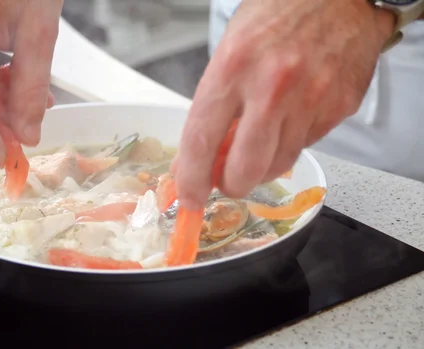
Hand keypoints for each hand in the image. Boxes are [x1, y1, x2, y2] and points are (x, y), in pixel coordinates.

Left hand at [173, 0, 394, 208]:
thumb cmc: (278, 15)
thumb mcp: (230, 51)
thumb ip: (214, 106)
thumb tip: (199, 156)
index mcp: (233, 67)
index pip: (201, 141)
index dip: (192, 179)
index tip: (190, 197)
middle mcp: (272, 85)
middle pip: (244, 169)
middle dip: (231, 185)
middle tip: (227, 180)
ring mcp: (310, 98)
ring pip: (278, 165)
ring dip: (261, 168)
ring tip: (256, 148)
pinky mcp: (338, 106)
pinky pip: (306, 146)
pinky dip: (290, 145)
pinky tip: (287, 123)